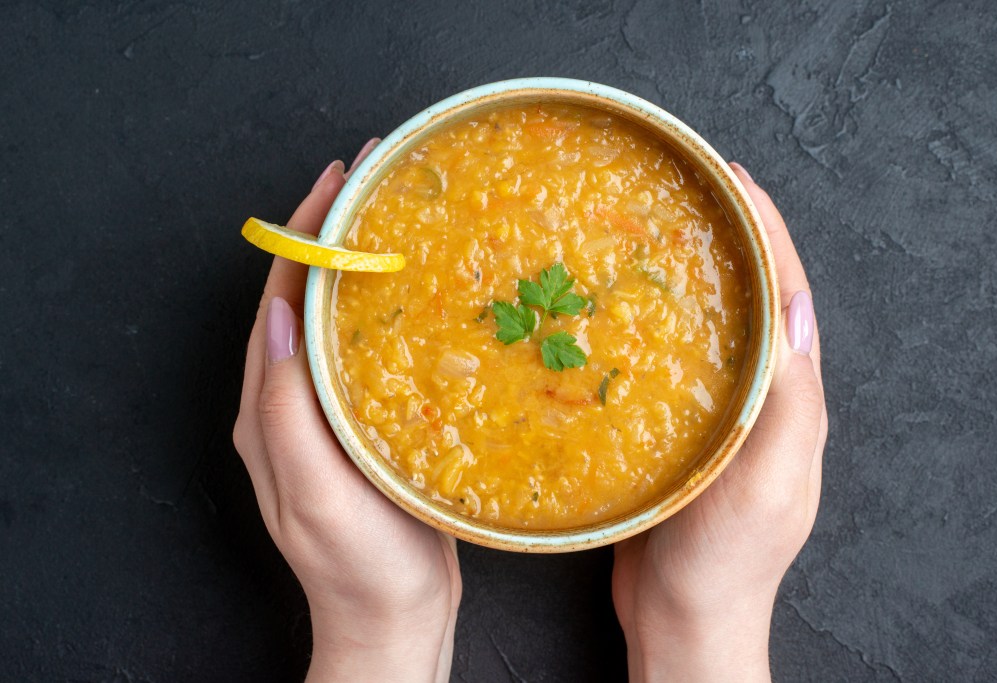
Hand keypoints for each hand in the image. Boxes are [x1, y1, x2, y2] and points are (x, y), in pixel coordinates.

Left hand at [233, 140, 461, 682]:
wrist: (394, 617)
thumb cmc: (358, 565)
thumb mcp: (317, 490)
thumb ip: (287, 408)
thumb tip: (278, 314)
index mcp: (268, 409)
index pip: (278, 300)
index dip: (303, 235)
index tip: (336, 181)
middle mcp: (291, 403)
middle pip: (305, 298)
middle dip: (332, 234)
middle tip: (372, 182)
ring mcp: (329, 412)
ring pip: (339, 319)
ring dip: (362, 264)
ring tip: (398, 219)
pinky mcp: (366, 424)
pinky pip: (370, 350)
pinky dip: (390, 309)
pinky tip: (425, 293)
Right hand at [612, 163, 826, 681]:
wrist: (685, 618)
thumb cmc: (727, 561)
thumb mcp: (767, 484)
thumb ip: (790, 403)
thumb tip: (798, 311)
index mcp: (792, 398)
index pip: (788, 293)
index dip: (766, 230)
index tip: (733, 177)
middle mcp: (759, 394)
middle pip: (748, 296)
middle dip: (725, 236)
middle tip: (683, 188)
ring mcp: (716, 410)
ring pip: (707, 324)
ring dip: (685, 273)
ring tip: (646, 230)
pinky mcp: (675, 427)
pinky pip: (667, 360)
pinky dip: (647, 323)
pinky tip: (609, 308)